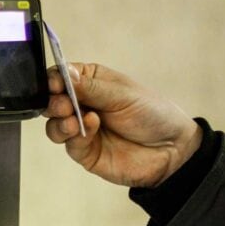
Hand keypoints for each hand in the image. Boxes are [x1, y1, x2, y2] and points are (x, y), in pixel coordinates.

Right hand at [44, 63, 201, 187]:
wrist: (172, 149)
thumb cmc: (153, 114)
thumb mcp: (122, 94)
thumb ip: (90, 87)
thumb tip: (63, 74)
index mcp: (91, 82)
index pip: (61, 76)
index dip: (54, 80)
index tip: (56, 84)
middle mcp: (83, 104)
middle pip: (52, 101)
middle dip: (54, 102)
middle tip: (64, 105)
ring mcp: (82, 129)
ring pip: (54, 125)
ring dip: (59, 122)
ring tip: (74, 120)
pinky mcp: (84, 151)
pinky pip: (68, 144)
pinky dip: (74, 137)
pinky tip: (89, 130)